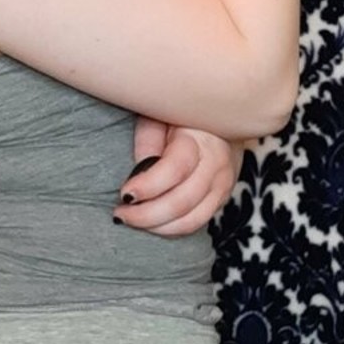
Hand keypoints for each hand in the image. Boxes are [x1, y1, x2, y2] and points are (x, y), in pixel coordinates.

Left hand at [112, 115, 246, 236]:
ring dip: (157, 227)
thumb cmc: (182, 115)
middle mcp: (217, 165)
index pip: (175, 169)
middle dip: (146, 214)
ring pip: (191, 220)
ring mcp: (223, 185)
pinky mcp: (223, 199)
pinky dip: (171, 229)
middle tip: (120, 214)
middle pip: (183, 202)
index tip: (124, 194)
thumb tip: (138, 172)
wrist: (223, 117)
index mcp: (200, 139)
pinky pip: (196, 223)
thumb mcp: (160, 114)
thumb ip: (148, 140)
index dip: (148, 186)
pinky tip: (150, 222)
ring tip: (131, 220)